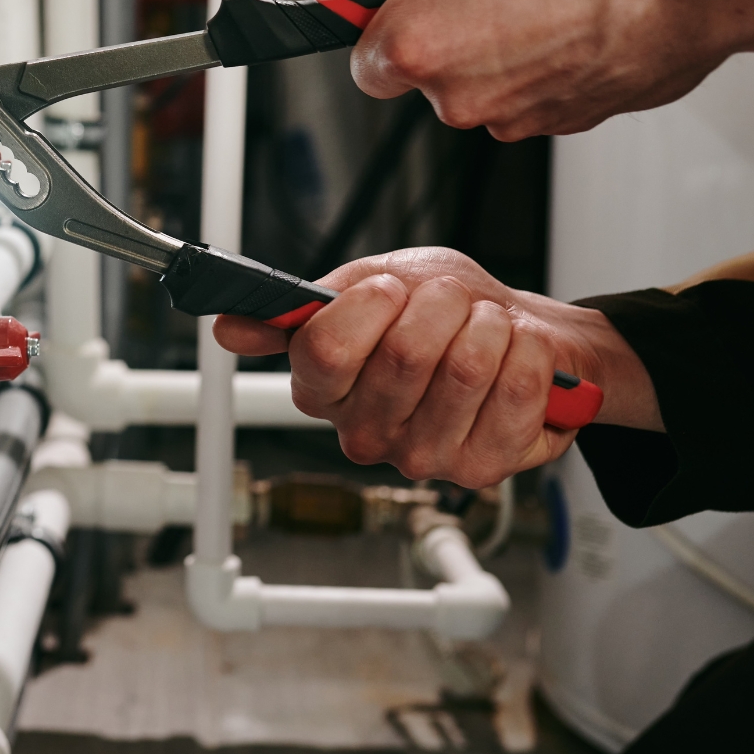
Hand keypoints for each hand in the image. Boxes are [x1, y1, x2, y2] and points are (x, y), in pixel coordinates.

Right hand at [213, 248, 661, 486]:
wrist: (514, 334)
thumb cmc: (441, 312)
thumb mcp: (366, 286)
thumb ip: (304, 306)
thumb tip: (228, 328)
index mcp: (322, 388)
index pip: (323, 352)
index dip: (368, 307)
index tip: (392, 287)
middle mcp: (363, 432)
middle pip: (404, 354)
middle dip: (442, 304)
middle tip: (450, 302)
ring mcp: (420, 455)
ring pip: (466, 367)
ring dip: (489, 325)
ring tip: (485, 327)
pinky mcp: (480, 468)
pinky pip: (514, 389)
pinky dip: (525, 352)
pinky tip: (513, 355)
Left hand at [349, 0, 753, 140]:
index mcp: (420, 44)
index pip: (365, 62)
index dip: (385, 27)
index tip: (406, 3)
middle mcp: (461, 97)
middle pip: (426, 75)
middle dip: (448, 31)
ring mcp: (515, 118)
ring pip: (482, 86)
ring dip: (501, 47)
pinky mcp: (564, 124)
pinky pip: (532, 93)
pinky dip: (546, 63)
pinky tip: (578, 19)